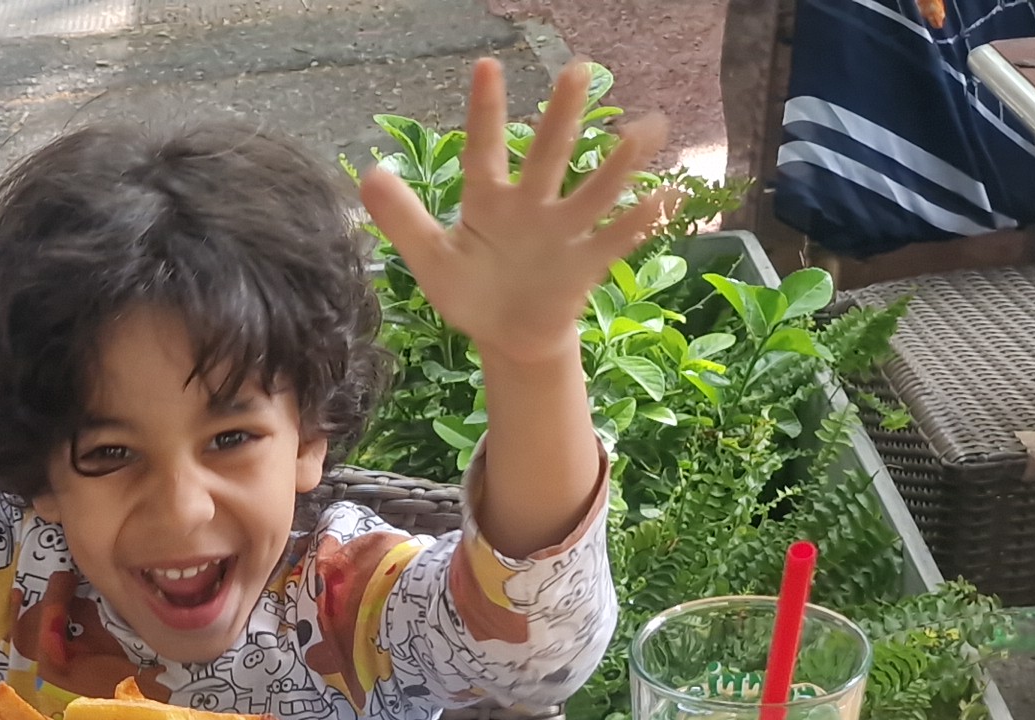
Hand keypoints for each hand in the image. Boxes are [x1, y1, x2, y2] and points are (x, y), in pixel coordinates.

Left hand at [358, 59, 675, 368]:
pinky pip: (615, 239)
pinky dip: (642, 221)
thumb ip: (403, 219)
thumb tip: (368, 173)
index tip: (486, 66)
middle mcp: (531, 206)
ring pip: (594, 190)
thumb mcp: (431, 259)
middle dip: (563, 115)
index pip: (485, 149)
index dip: (485, 111)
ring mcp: (563, 232)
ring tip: (647, 127)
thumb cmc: (472, 293)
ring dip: (620, 162)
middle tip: (579, 68)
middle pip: (549, 155)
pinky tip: (666, 197)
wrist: (508, 338)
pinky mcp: (585, 263)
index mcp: (489, 201)